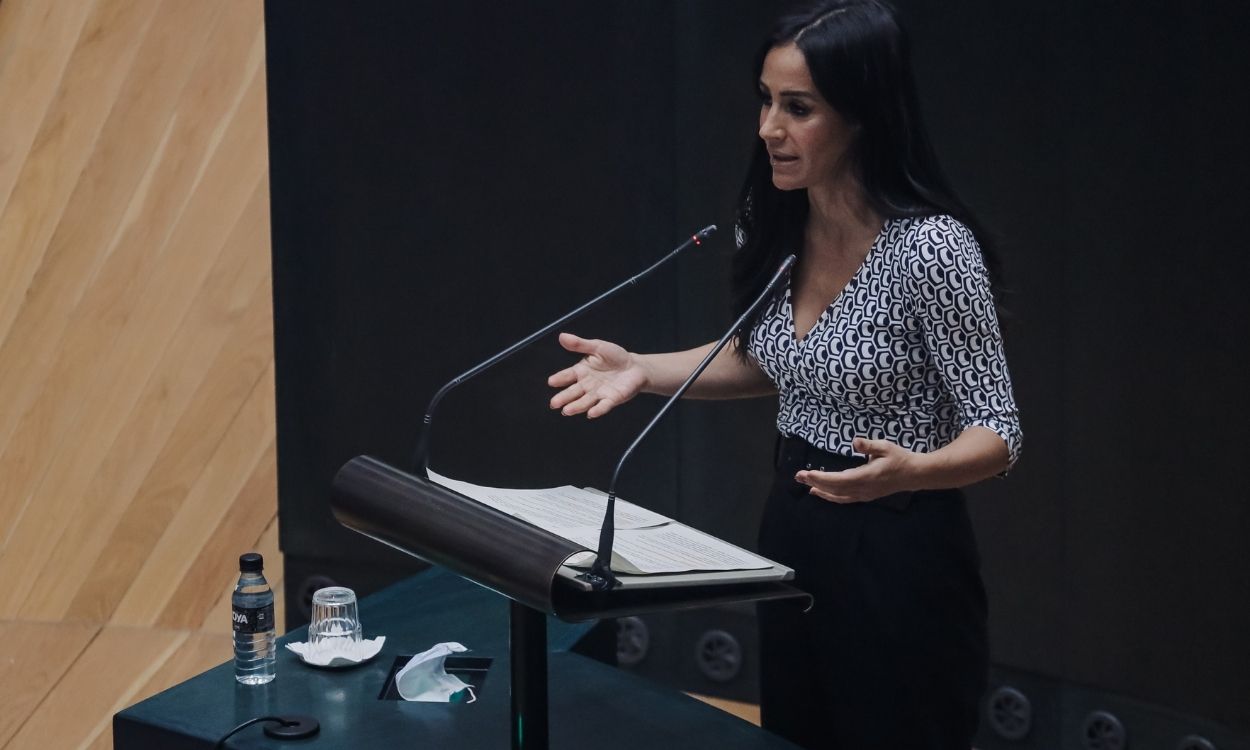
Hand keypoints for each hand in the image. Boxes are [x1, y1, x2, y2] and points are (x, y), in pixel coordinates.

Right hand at [547, 333, 647, 417]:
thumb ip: (580, 344)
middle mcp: (588, 385)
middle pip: (574, 392)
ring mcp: (599, 393)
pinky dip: (598, 409)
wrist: (636, 367)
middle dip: (564, 398)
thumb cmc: (615, 357)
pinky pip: (603, 405)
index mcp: (582, 371)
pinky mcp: (612, 399)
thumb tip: (562, 336)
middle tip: (554, 403)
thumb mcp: (597, 347)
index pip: (568, 375)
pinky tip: (591, 413)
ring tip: (567, 410)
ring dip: (576, 406)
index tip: (551, 381)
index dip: (560, 378)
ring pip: (585, 401)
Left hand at [795, 437, 919, 502]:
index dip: (821, 478)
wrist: (914, 475)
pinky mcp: (866, 496)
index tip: (806, 473)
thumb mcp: (886, 447)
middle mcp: (862, 489)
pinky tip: (823, 493)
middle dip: (815, 482)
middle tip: (798, 476)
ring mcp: (864, 494)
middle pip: (834, 489)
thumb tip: (855, 442)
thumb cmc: (900, 458)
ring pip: (838, 496)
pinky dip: (831, 496)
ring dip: (821, 490)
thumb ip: (869, 446)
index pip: (838, 479)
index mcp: (866, 477)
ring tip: (806, 485)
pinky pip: (844, 498)